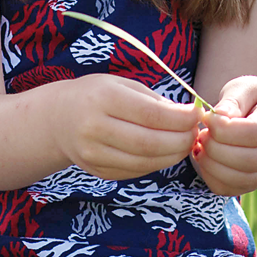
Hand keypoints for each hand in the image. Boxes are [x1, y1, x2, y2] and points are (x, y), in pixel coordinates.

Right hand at [49, 74, 202, 180]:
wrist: (58, 119)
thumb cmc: (98, 96)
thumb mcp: (122, 85)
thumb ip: (155, 101)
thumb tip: (189, 117)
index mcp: (104, 99)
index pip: (151, 115)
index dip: (180, 119)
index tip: (197, 115)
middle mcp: (95, 128)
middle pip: (150, 143)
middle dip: (181, 140)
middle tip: (195, 134)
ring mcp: (93, 154)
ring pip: (145, 162)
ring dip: (172, 155)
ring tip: (184, 144)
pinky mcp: (97, 171)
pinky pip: (135, 171)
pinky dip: (157, 164)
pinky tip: (166, 153)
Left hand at [194, 75, 256, 195]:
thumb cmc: (249, 98)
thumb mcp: (243, 88)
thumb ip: (233, 100)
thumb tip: (220, 116)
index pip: (255, 133)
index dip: (226, 130)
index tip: (206, 119)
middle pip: (250, 160)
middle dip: (217, 150)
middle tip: (200, 135)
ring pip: (242, 179)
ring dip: (213, 165)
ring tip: (200, 147)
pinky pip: (232, 189)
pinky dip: (212, 178)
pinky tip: (204, 159)